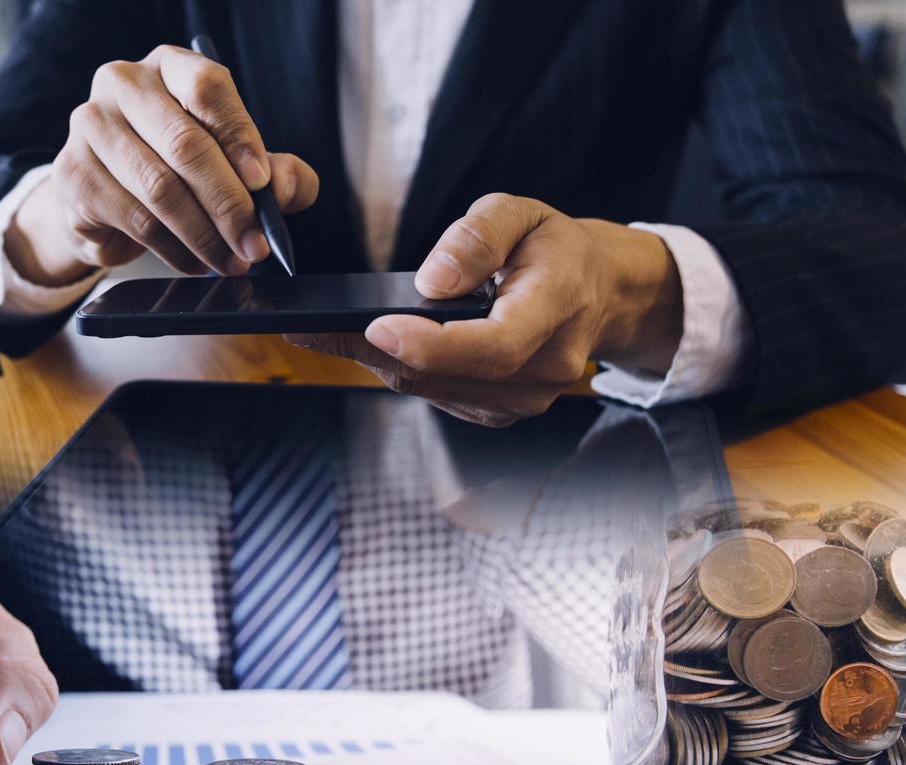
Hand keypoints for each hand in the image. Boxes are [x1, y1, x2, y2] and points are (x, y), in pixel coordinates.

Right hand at [9, 45, 318, 285]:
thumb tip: (287, 189)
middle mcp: (123, 83)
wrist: (104, 198)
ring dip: (204, 236)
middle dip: (229, 204)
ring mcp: (91, 126)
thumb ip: (274, 172)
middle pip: (185, 144)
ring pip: (160, 189)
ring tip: (231, 262)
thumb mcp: (234, 164)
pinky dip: (174, 251)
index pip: (207, 87)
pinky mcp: (74, 175)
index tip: (264, 186)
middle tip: (254, 245)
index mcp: (170, 66)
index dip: (240, 137)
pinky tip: (195, 264)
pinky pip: (135, 220)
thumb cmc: (177, 169)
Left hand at [287, 194, 683, 426]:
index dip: (431, 343)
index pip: (493, 345)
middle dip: (374, 348)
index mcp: (557, 309)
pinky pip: (436, 395)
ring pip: (432, 388)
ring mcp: (523, 399)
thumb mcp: (522, 213)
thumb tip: (431, 281)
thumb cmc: (553, 249)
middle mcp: (545, 367)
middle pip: (448, 373)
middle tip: (310, 325)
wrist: (595, 293)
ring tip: (325, 329)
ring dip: (378, 359)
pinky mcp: (499, 410)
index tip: (376, 325)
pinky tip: (372, 343)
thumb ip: (477, 237)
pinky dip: (400, 368)